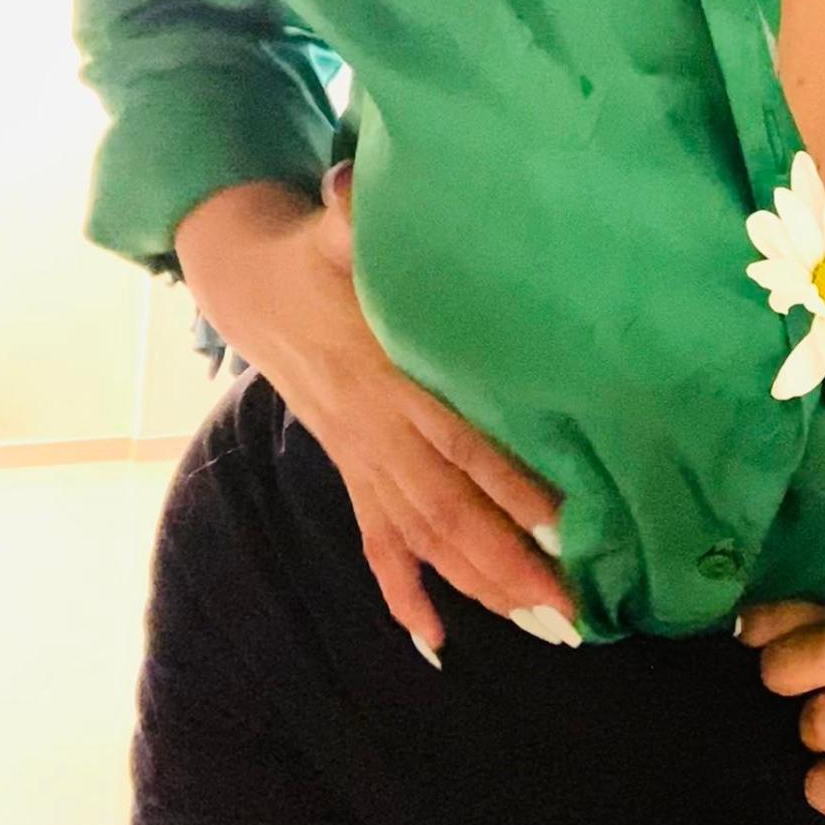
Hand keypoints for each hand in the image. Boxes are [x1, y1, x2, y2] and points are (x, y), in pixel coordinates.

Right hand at [176, 165, 579, 664]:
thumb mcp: (333, 226)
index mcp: (386, 374)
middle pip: (448, 510)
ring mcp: (360, 458)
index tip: (565, 521)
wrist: (250, 284)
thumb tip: (350, 185)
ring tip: (540, 624)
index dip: (508, 483)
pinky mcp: (350, 470)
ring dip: (478, 583)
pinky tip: (431, 639)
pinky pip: (373, 541)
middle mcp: (376, 431)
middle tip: (574, 605)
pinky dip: (400, 591)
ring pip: (421, 537)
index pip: (458, 441)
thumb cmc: (317, 251)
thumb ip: (355, 214)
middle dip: (510, 560)